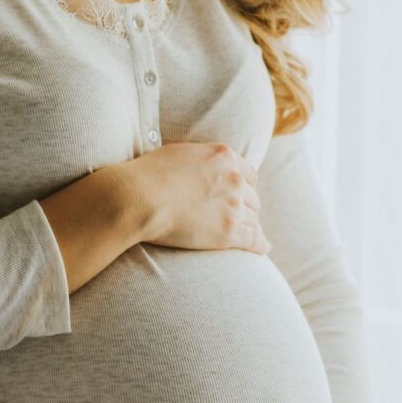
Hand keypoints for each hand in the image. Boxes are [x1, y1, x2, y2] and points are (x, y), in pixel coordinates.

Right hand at [117, 141, 269, 254]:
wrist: (138, 197)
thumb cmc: (148, 175)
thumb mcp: (180, 153)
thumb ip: (199, 159)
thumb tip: (199, 166)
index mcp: (224, 157)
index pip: (248, 174)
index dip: (244, 187)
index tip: (240, 196)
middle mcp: (234, 179)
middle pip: (252, 197)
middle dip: (247, 207)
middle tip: (239, 217)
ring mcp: (233, 206)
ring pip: (253, 219)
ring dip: (250, 226)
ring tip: (249, 235)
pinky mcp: (228, 232)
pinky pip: (253, 240)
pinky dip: (260, 245)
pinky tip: (263, 248)